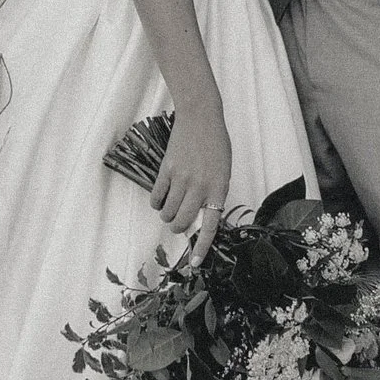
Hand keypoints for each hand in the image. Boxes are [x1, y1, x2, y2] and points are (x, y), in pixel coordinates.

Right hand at [150, 108, 230, 265]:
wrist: (200, 117)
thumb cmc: (215, 144)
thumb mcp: (222, 172)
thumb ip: (213, 195)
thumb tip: (199, 217)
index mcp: (218, 188)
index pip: (210, 226)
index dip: (201, 247)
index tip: (194, 263)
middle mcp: (200, 186)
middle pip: (182, 222)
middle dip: (179, 228)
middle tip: (179, 222)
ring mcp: (181, 178)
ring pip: (167, 213)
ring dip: (168, 216)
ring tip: (171, 207)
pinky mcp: (166, 170)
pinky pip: (156, 197)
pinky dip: (157, 203)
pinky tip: (161, 199)